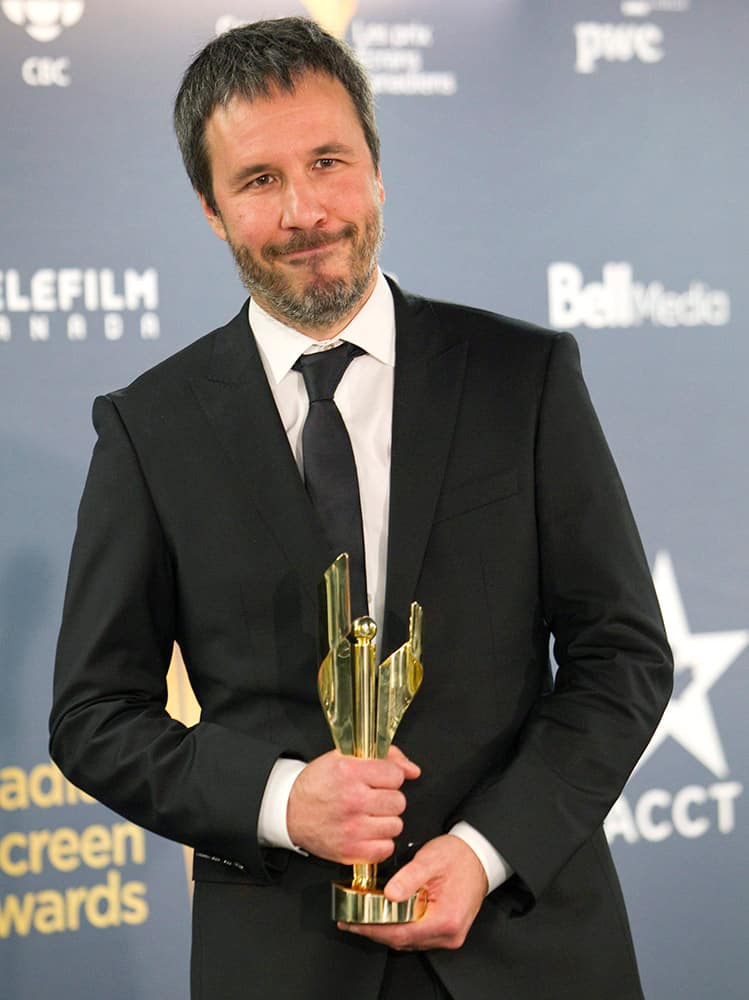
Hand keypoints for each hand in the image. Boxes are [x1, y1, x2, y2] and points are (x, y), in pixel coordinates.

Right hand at [286, 745, 419, 862]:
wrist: (289, 810)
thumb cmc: (318, 783)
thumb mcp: (345, 757)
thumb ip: (385, 757)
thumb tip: (413, 770)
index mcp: (350, 772)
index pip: (395, 775)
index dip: (389, 777)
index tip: (379, 780)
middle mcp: (352, 800)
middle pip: (398, 801)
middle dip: (388, 799)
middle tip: (372, 798)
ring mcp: (352, 828)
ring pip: (395, 825)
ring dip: (385, 821)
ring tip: (368, 816)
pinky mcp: (350, 851)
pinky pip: (385, 848)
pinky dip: (379, 842)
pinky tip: (366, 832)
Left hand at [339, 834, 487, 949]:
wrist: (478, 856)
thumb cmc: (458, 856)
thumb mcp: (430, 860)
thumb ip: (409, 877)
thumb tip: (389, 894)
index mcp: (446, 919)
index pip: (401, 932)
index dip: (373, 929)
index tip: (353, 922)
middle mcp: (448, 934)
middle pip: (403, 940)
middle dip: (375, 930)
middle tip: (351, 919)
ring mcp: (448, 936)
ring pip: (408, 940)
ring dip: (385, 930)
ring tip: (363, 917)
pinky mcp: (446, 932)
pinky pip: (416, 935)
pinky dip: (399, 927)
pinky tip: (386, 916)